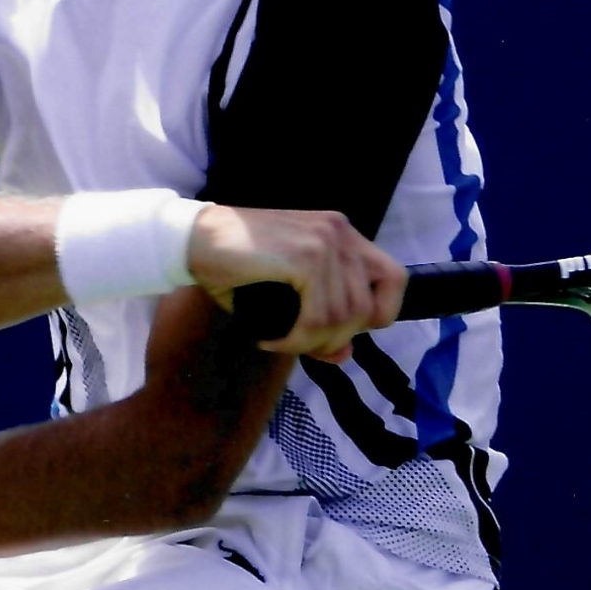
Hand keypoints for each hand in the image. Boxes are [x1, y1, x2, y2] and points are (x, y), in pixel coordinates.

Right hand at [189, 205, 405, 357]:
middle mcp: (341, 233)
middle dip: (338, 339)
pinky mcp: (305, 257)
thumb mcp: (288, 297)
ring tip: (282, 341)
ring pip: (344, 318)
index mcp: (343, 235)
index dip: (379, 315)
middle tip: (303, 344)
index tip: (343, 332)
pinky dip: (296, 340)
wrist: (195, 239)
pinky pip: (318, 318)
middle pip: (369, 308)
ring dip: (311, 344)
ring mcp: (326, 242)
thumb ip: (323, 322)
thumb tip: (346, 356)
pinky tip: (272, 340)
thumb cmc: (237, 267)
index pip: (395, 279)